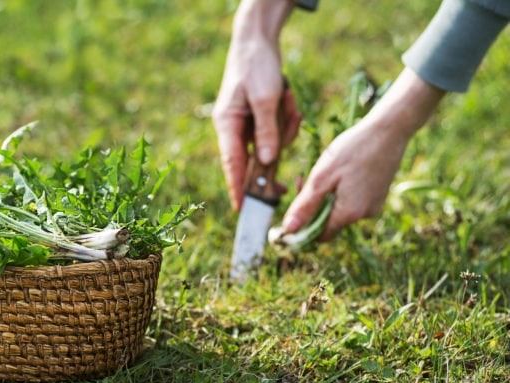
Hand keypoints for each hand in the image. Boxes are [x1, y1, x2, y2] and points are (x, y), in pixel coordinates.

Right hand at [212, 0, 300, 209]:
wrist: (258, 39)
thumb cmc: (256, 66)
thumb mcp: (266, 98)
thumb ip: (267, 131)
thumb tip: (268, 162)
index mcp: (227, 125)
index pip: (232, 164)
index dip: (237, 188)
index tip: (242, 210)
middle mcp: (235, 128)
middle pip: (255, 159)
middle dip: (273, 159)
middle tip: (285, 186)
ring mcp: (248, 124)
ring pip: (272, 144)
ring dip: (285, 126)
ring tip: (287, 98)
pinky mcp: (261, 118)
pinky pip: (279, 130)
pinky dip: (288, 117)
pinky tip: (288, 97)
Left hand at [282, 119, 408, 239]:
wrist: (389, 129)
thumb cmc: (353, 149)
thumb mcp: (321, 176)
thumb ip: (305, 206)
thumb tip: (288, 231)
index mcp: (349, 214)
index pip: (319, 235)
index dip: (304, 223)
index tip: (295, 200)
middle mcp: (364, 215)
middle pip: (329, 222)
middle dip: (313, 204)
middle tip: (303, 178)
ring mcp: (374, 205)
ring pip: (339, 210)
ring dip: (326, 195)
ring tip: (324, 170)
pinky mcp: (378, 195)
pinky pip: (352, 201)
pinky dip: (340, 190)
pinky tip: (340, 171)